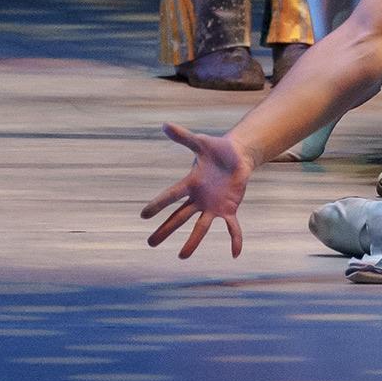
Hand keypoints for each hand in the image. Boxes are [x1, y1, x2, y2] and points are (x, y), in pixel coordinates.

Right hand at [139, 121, 251, 258]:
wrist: (237, 156)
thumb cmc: (217, 149)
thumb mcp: (201, 142)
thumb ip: (184, 136)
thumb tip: (165, 124)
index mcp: (191, 183)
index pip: (172, 195)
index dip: (159, 204)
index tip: (144, 214)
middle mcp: (199, 198)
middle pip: (180, 216)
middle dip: (166, 230)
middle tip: (151, 243)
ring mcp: (213, 206)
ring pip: (201, 226)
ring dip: (193, 242)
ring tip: (182, 257)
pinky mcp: (229, 209)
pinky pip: (232, 226)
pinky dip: (235, 238)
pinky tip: (236, 253)